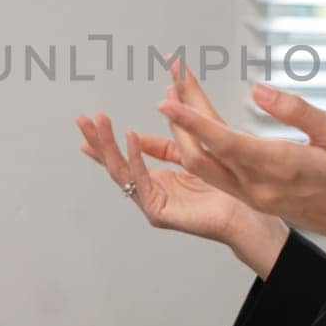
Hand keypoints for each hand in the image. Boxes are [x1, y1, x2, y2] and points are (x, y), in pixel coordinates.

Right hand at [75, 76, 286, 275]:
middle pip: (115, 164)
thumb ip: (169, 140)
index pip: (123, 158)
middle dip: (97, 140)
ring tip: (100, 123)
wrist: (242, 214)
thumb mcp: (189, 156)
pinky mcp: (158, 213)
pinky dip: (135, 158)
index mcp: (154, 181)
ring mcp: (151, 204)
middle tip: (83, 119)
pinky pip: (141, 182)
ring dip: (108, 145)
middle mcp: (149, 193)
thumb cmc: (222, 190)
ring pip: (121, 172)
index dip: (103, 142)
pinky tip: (131, 137)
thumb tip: (158, 110)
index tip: (89, 124)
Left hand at [157, 73, 325, 264]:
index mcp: (279, 167)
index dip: (191, 121)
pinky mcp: (252, 198)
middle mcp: (258, 186)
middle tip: (170, 83)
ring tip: (175, 97)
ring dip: (184, 134)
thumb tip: (258, 90)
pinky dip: (197, 149)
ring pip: (203, 167)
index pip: (223, 142)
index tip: (167, 100)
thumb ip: (297, 111)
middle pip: (201, 155)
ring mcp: (252, 195)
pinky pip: (214, 175)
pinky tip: (191, 128)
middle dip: (179, 119)